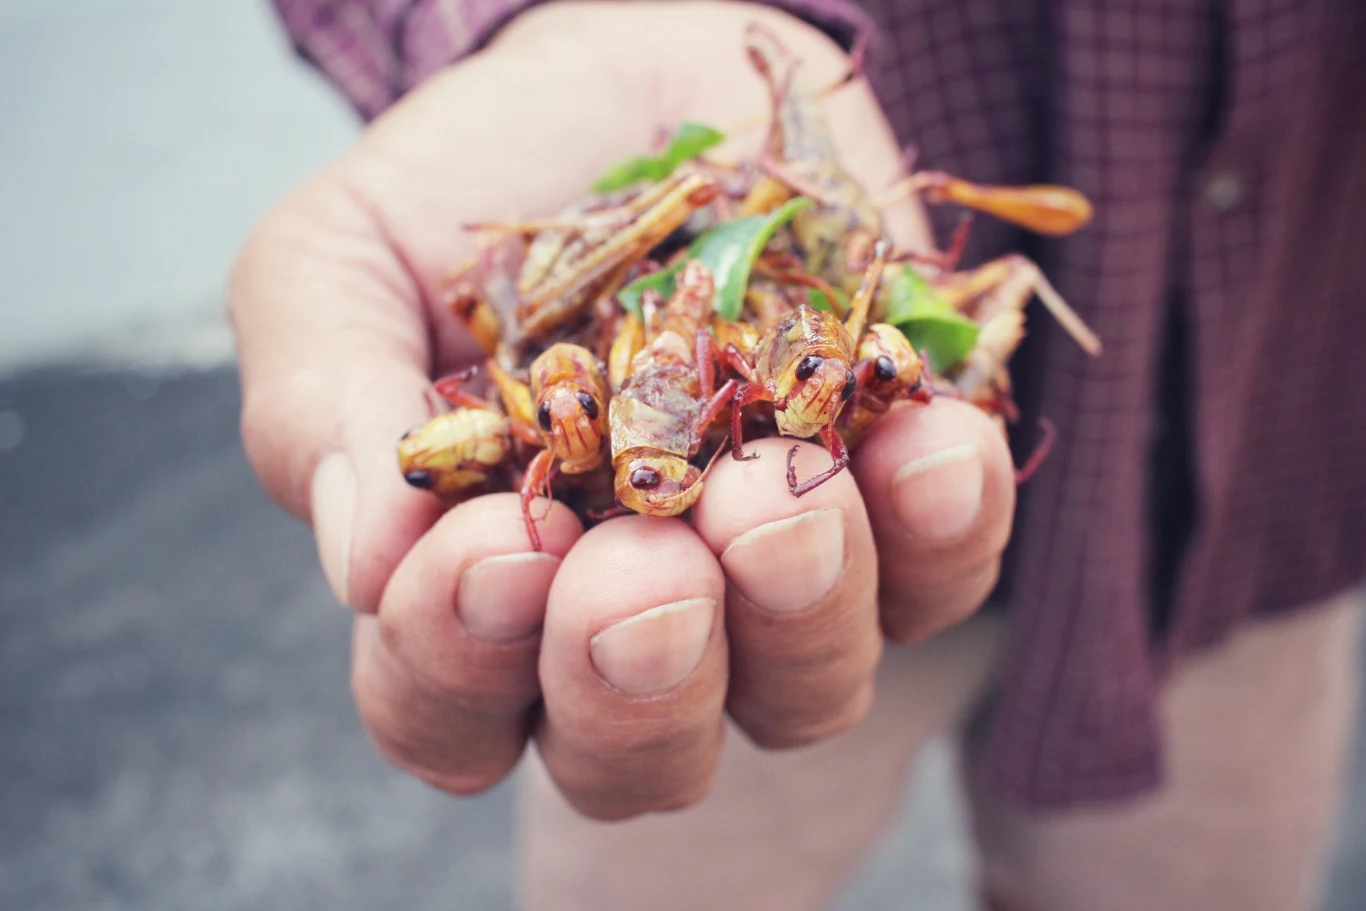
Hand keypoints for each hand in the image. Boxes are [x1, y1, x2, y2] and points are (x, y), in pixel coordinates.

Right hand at [229, 0, 1015, 818]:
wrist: (626, 80)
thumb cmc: (469, 189)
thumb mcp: (340, 264)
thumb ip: (327, 404)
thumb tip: (368, 561)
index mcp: (474, 589)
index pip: (446, 710)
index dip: (461, 664)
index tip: (501, 538)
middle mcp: (629, 615)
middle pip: (637, 759)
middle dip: (642, 685)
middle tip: (648, 568)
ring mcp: (771, 577)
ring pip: (807, 693)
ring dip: (797, 608)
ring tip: (775, 485)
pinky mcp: (894, 507)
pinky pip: (944, 576)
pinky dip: (943, 523)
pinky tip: (920, 437)